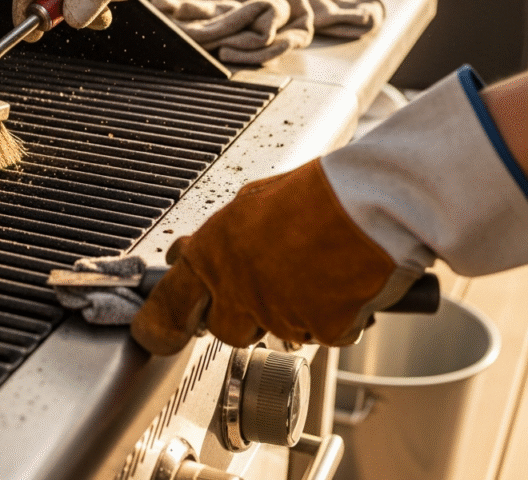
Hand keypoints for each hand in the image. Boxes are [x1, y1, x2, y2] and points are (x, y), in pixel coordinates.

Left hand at [133, 65, 527, 353]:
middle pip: (225, 329)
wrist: (374, 200)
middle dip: (243, 316)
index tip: (154, 331)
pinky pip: (325, 334)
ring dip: (293, 314)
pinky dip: (338, 317)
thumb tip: (188, 253)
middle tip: (270, 286)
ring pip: (277, 332)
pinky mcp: (322, 328)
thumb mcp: (251, 203)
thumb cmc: (319, 193)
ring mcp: (279, 311)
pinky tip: (346, 284)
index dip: (161, 321)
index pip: (170, 301)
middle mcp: (239, 286)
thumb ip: (220, 238)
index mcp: (214, 251)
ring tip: (318, 272)